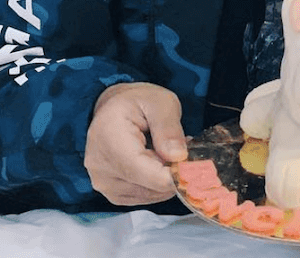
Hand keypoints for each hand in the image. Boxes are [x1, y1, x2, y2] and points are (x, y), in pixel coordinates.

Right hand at [84, 82, 187, 204]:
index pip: (149, 175)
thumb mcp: (160, 102)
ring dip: (167, 178)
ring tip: (170, 151)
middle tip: (184, 148)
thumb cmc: (137, 101)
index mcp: (111, 144)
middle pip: (152, 187)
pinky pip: (144, 197)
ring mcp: (104, 185)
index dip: (178, 174)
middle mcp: (102, 171)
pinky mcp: (112, 193)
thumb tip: (178, 157)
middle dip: (175, 172)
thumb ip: (169, 128)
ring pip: (151, 195)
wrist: (113, 108)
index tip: (197, 162)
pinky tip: (159, 163)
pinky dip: (157, 184)